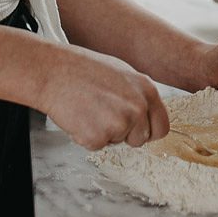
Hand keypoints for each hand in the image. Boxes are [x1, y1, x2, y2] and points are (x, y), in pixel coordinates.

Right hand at [36, 44, 169, 150]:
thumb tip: (145, 114)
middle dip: (125, 134)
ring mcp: (120, 123)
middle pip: (141, 139)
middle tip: (104, 115)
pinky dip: (87, 136)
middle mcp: (138, 107)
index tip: (138, 130)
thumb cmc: (84, 69)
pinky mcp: (99, 137)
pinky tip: (80, 116)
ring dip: (105, 133)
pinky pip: (97, 146)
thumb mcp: (122, 74)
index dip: (148, 131)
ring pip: (118, 142)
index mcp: (147, 89)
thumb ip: (137, 95)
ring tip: (90, 109)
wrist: (55, 71)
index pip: (162, 126)